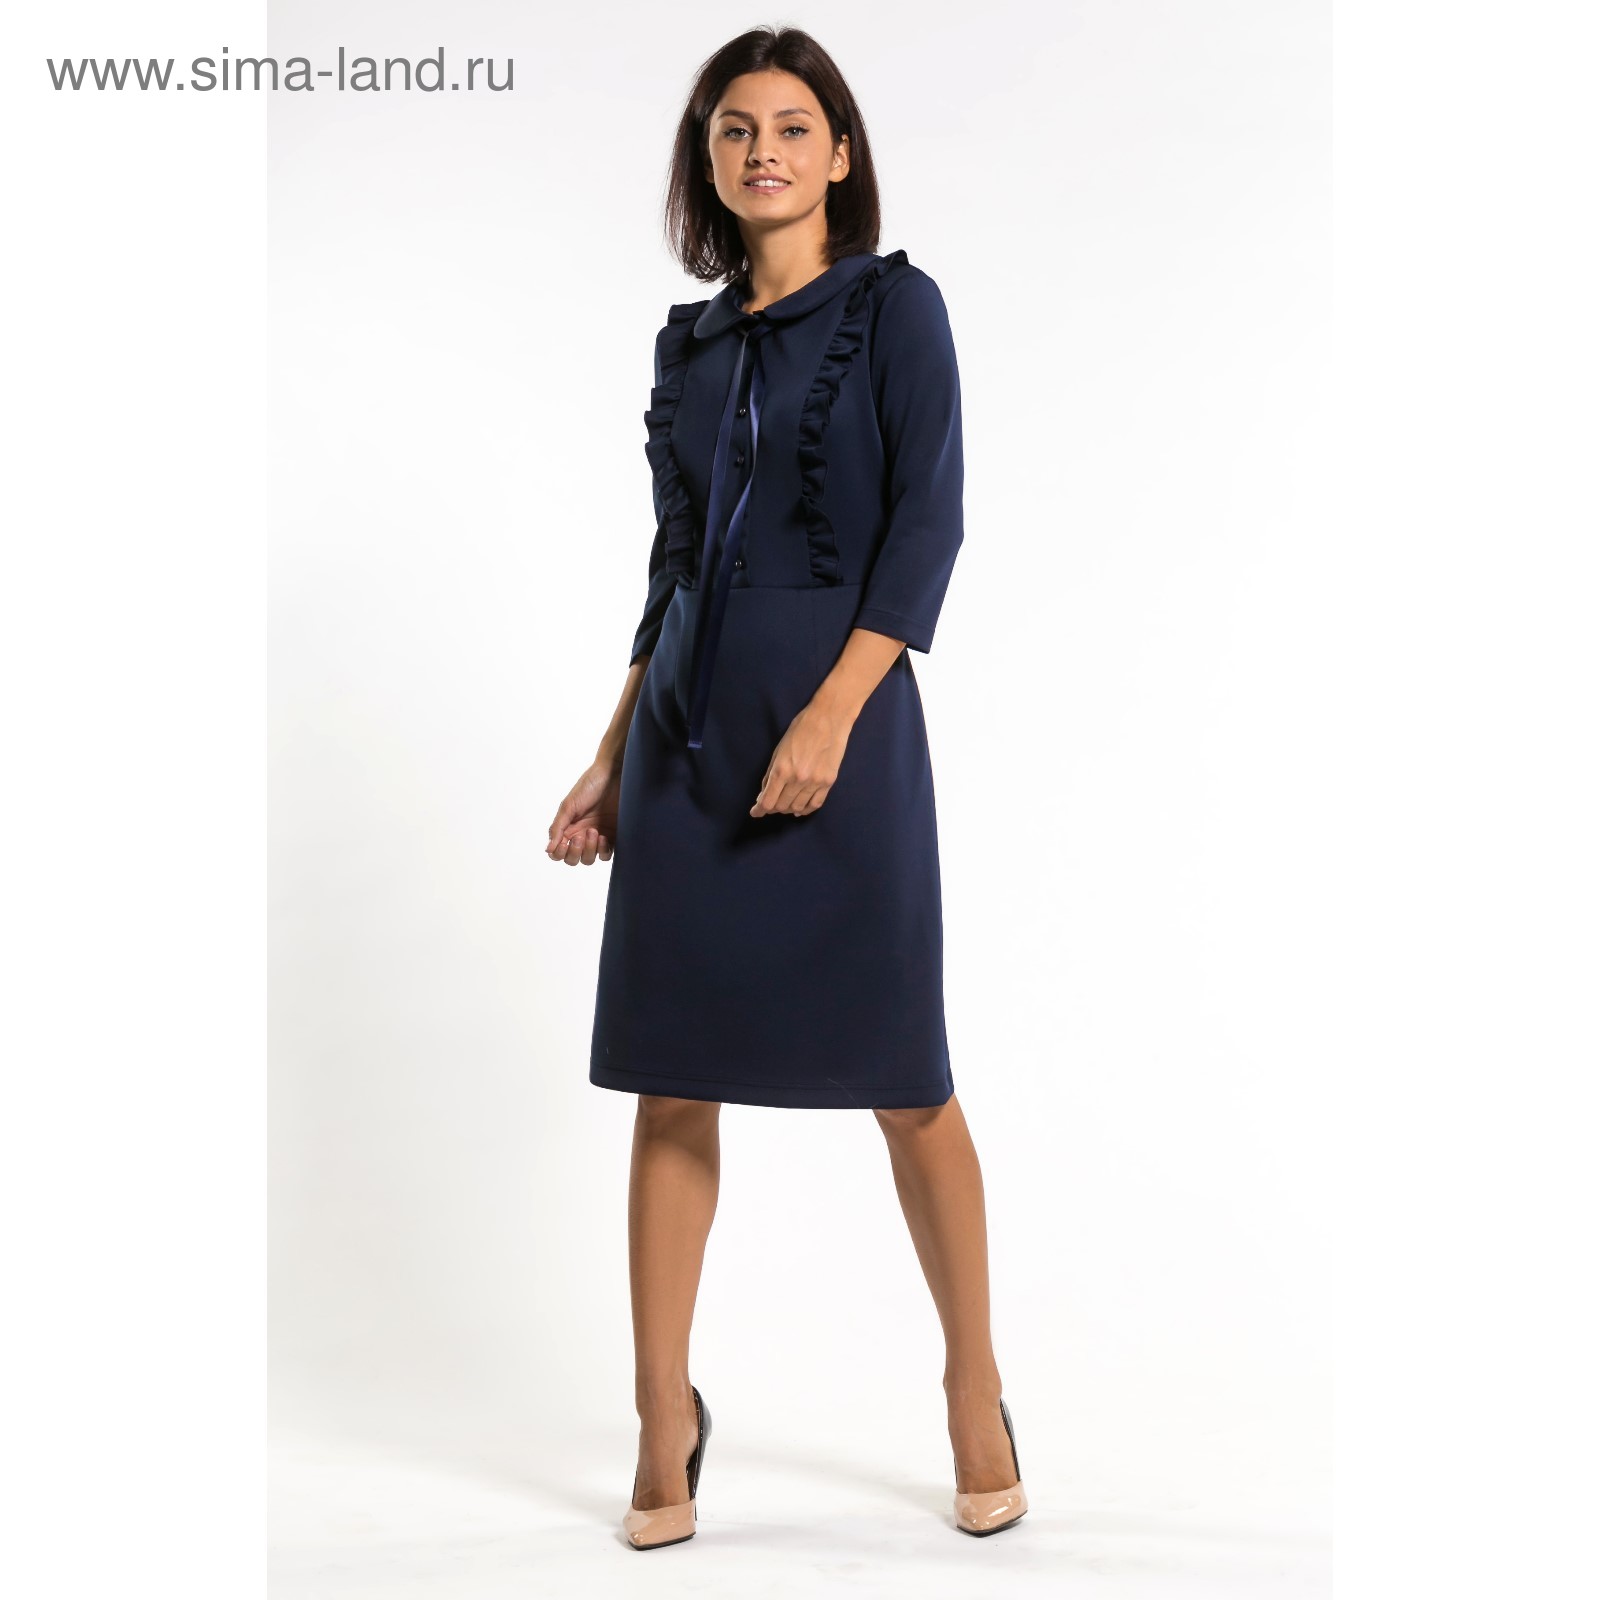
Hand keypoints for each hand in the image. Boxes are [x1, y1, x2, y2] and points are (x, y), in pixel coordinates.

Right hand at [547, 756, 621, 864]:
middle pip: (573, 859)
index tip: (564, 842)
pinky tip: (604, 837)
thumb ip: (558, 827)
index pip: (559, 851)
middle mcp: (581, 834)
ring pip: (589, 859)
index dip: (559, 853)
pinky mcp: (614, 835)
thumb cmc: (589, 786)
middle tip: (580, 836)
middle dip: (575, 853)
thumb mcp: (569, 805)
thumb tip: (548, 849)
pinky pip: (606, 854)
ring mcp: (598, 836)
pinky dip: (603, 850)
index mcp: (568, 827)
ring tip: (594, 832)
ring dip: (589, 850)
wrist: (614, 775)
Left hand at [750, 702, 849, 817]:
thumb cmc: (800, 729)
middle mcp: (798, 779)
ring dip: (788, 809)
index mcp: (782, 770)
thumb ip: (771, 774)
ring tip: (784, 805)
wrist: (829, 718)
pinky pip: (815, 804)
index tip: (755, 812)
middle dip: (772, 808)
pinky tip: (800, 809)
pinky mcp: (828, 782)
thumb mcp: (779, 750)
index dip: (759, 810)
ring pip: (797, 807)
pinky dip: (805, 809)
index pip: (768, 801)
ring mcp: (815, 782)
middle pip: (781, 806)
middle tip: (769, 805)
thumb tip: (764, 793)